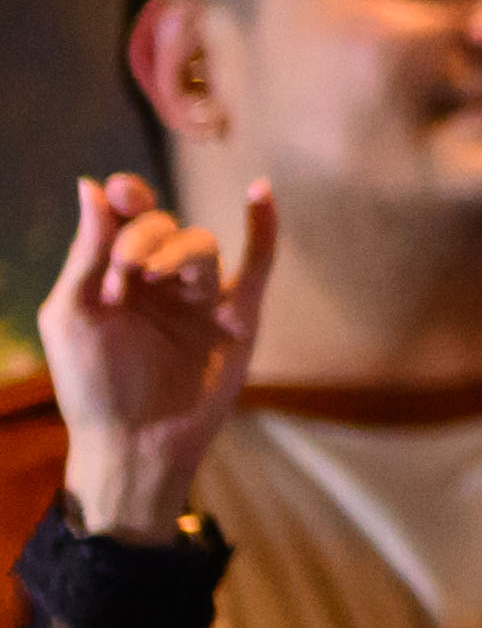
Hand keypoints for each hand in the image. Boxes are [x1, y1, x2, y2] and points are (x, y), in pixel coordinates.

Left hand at [39, 178, 270, 540]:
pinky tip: (260, 190)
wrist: (134, 442)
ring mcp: (199, 299)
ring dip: (179, 251)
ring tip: (153, 279)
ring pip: (201, 245)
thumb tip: (92, 185)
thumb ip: (86, 253)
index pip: (125, 219)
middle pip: (163, 226)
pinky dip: (264, 227)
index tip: (122, 192)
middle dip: (144, 236)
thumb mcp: (71, 314)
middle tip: (127, 270)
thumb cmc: (91, 385)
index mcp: (113, 279)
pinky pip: (259, 264)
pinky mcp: (238, 317)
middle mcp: (157, 282)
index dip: (126, 198)